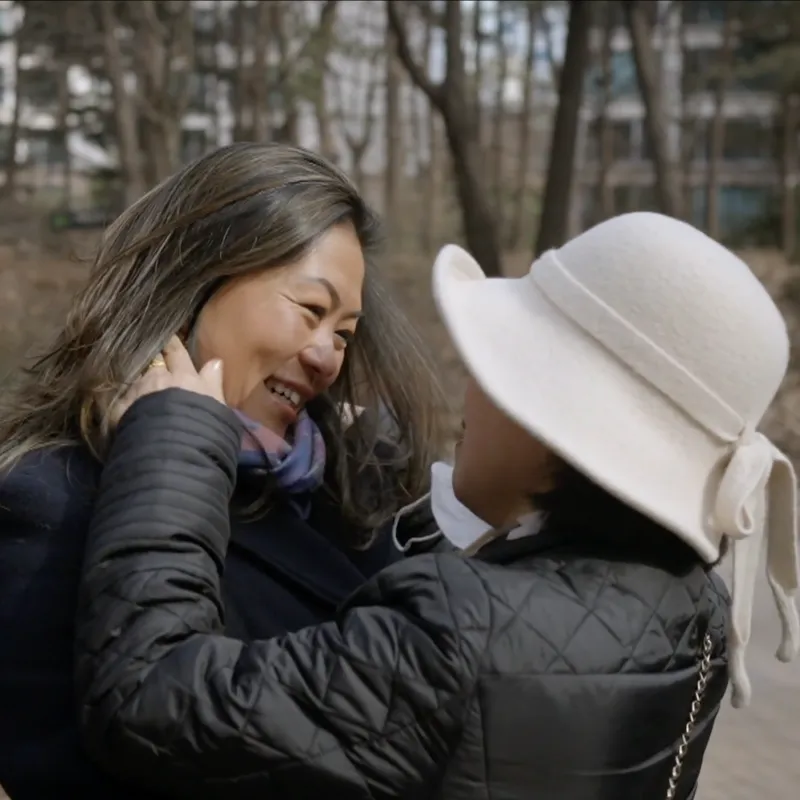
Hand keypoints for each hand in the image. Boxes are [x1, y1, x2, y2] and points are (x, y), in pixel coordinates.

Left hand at [110, 336, 225, 425]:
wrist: (174, 451)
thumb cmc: (203, 428)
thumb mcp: (217, 406)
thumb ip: (213, 382)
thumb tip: (215, 361)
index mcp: (184, 377)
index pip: (176, 353)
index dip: (171, 343)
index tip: (166, 336)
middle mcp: (157, 379)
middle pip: (152, 362)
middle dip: (152, 359)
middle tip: (150, 358)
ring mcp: (136, 393)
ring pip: (134, 378)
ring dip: (136, 380)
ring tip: (136, 386)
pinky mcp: (119, 410)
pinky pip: (118, 398)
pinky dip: (120, 398)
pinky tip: (117, 402)